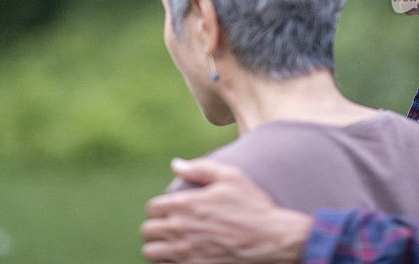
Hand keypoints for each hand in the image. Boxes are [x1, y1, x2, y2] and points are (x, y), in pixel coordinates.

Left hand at [141, 157, 312, 262]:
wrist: (271, 239)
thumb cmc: (252, 206)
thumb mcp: (230, 177)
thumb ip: (200, 168)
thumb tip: (176, 164)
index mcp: (185, 204)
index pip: (152, 208)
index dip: (158, 208)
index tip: (168, 210)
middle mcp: (180, 229)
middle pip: (147, 231)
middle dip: (155, 227)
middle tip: (168, 227)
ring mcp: (185, 252)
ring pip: (151, 252)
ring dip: (157, 247)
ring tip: (169, 244)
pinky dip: (167, 262)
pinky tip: (179, 257)